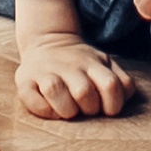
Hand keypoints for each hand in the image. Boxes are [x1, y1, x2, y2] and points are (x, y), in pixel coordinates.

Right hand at [11, 10, 136, 121]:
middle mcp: (69, 66)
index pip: (111, 85)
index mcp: (93, 64)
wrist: (48, 40)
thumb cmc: (82, 64)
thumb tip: (125, 98)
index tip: (106, 108)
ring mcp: (45, 72)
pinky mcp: (25, 81)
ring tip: (68, 110)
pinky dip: (44, 110)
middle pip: (83, 92)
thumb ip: (122, 81)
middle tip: (85, 108)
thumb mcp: (104, 64)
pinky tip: (51, 109)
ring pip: (55, 90)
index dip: (113, 104)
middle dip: (88, 109)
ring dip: (65, 109)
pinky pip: (32, 100)